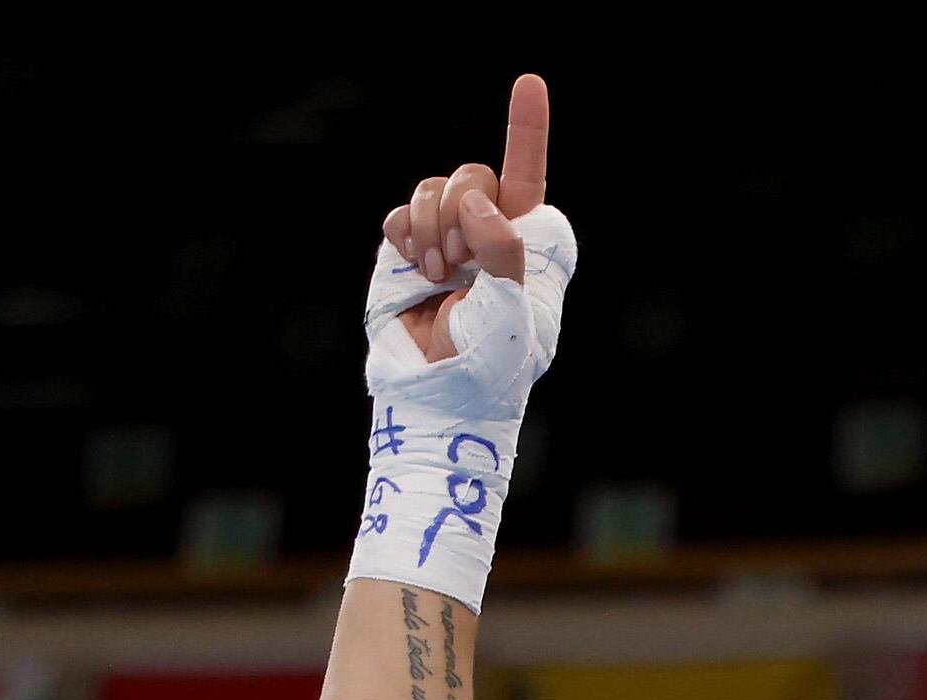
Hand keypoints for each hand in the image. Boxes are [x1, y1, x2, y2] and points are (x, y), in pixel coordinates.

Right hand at [375, 72, 550, 363]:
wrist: (434, 389)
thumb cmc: (488, 359)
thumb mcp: (512, 306)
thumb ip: (502, 246)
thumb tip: (474, 199)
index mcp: (523, 237)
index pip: (527, 174)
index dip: (526, 127)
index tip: (529, 82)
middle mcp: (484, 228)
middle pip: (471, 175)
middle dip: (458, 214)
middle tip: (455, 266)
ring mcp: (443, 236)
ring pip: (430, 189)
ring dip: (429, 230)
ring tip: (435, 276)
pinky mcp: (405, 247)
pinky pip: (397, 214)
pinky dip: (403, 238)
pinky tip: (413, 271)